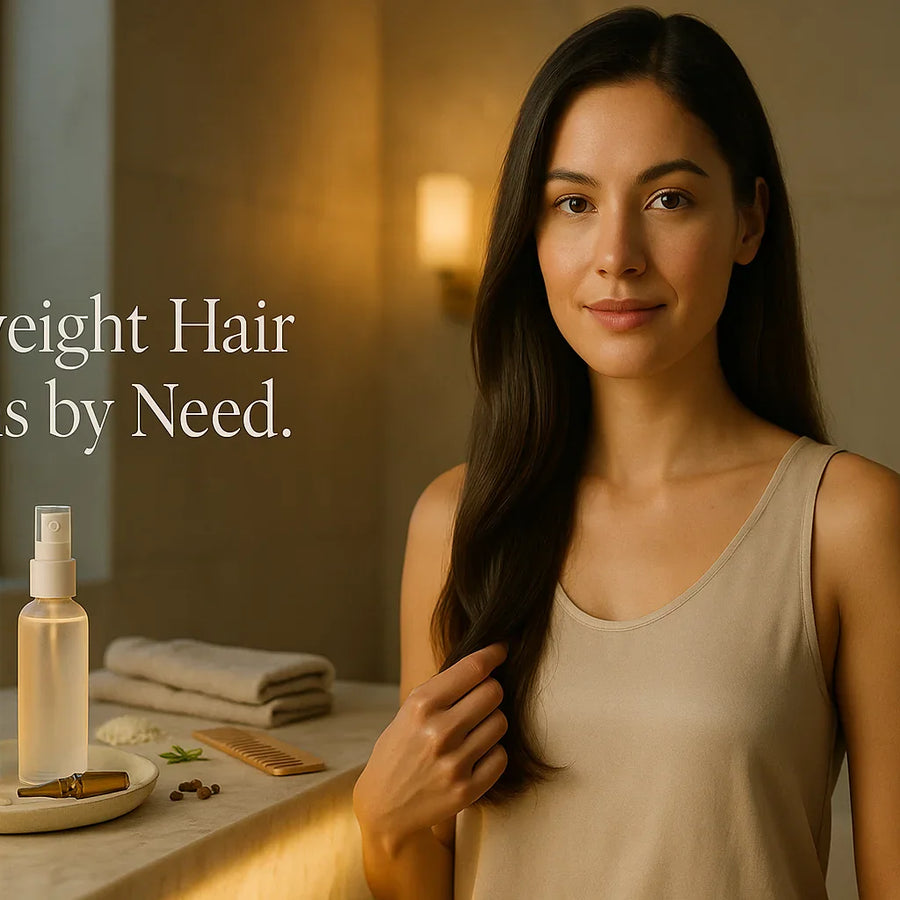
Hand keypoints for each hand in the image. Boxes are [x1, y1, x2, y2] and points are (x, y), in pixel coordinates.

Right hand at [353, 641, 508, 851]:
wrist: (384, 806)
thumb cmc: (399, 749)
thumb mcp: (409, 710)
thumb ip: (443, 689)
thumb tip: (484, 663)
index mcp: (422, 706)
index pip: (473, 669)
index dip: (493, 654)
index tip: (501, 649)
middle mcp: (439, 732)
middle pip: (493, 692)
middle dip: (490, 691)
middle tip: (479, 700)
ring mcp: (454, 763)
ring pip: (501, 722)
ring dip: (491, 722)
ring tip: (472, 731)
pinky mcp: (467, 789)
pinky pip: (501, 756)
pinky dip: (492, 753)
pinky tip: (474, 755)